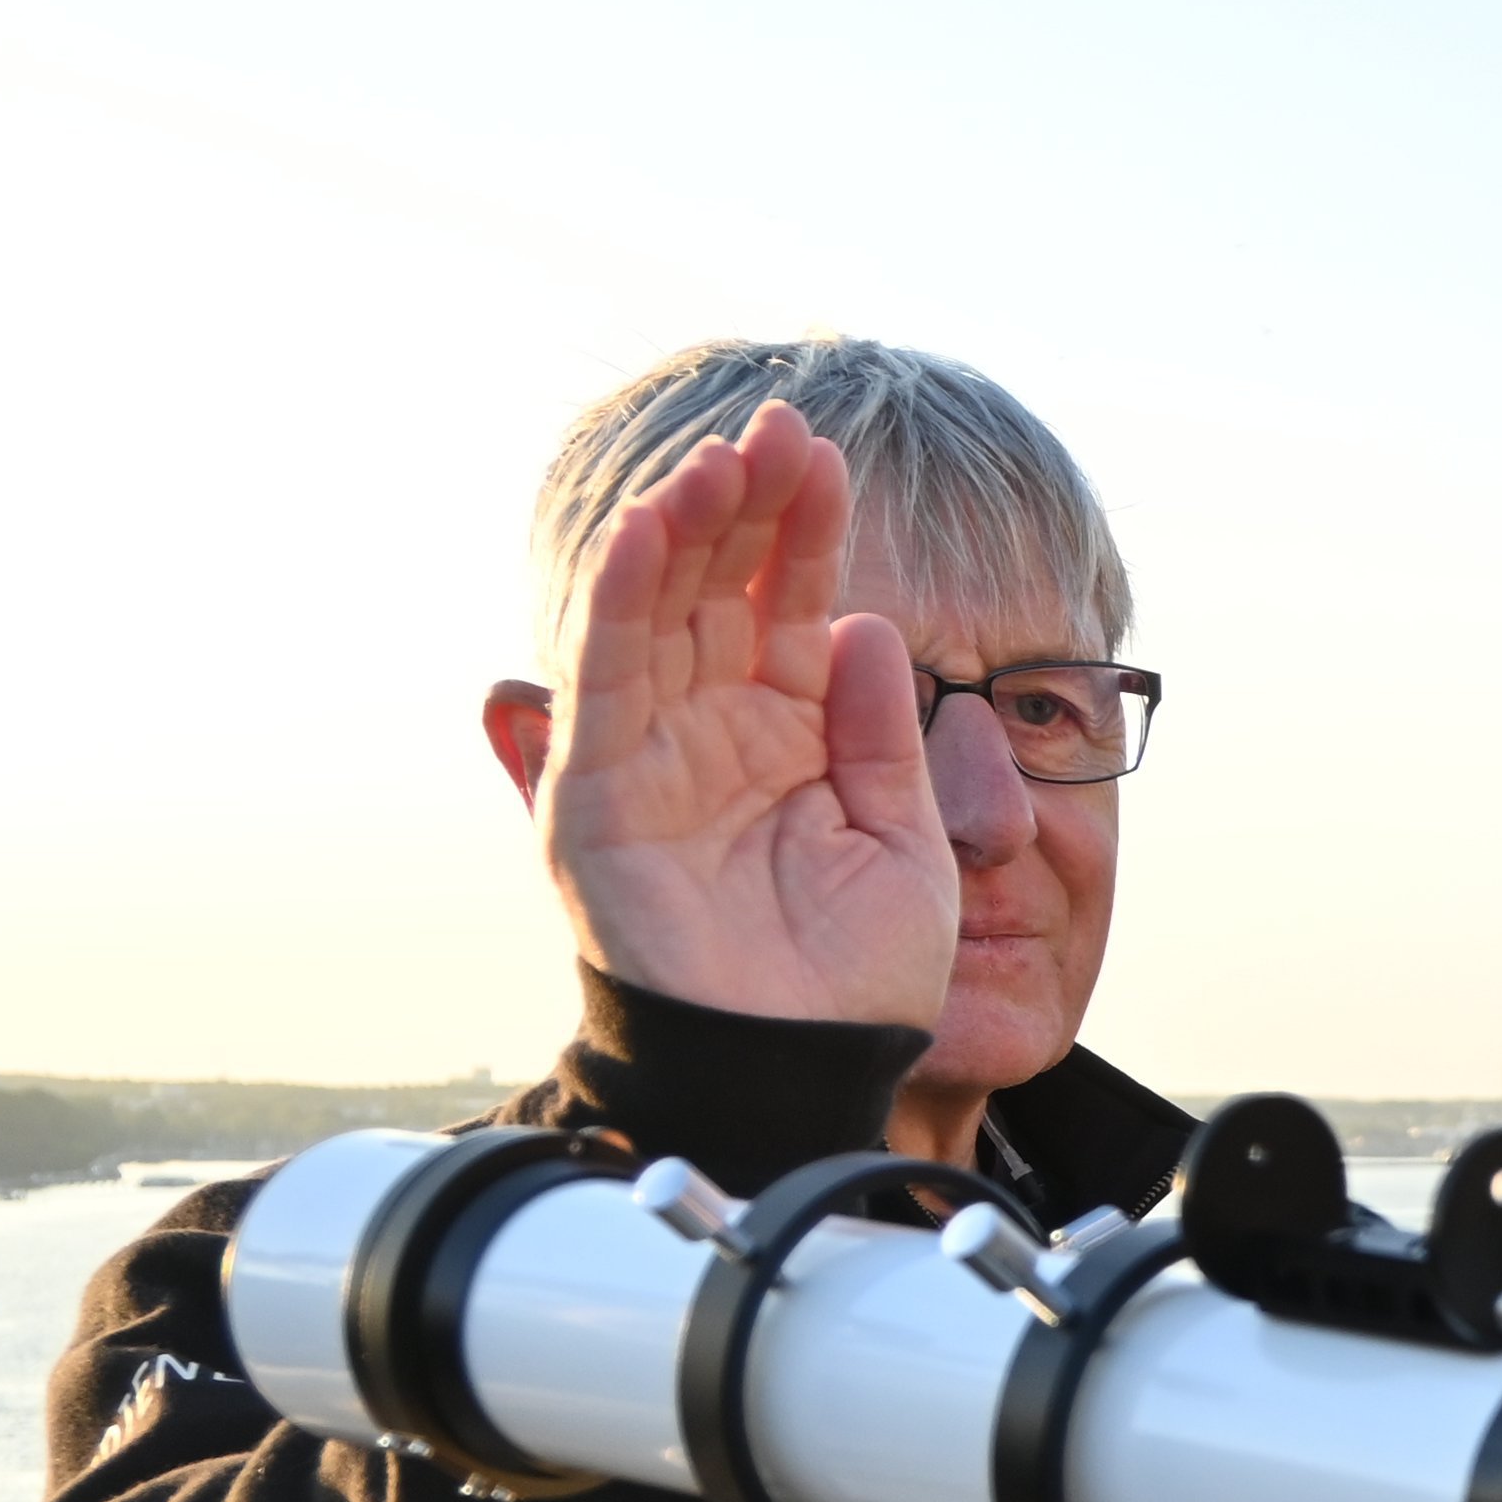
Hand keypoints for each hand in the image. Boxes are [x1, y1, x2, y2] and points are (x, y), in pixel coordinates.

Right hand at [540, 399, 952, 1027]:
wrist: (803, 1069)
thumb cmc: (856, 976)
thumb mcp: (904, 840)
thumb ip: (883, 734)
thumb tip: (863, 625)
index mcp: (792, 732)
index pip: (790, 601)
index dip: (804, 528)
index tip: (825, 454)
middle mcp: (715, 729)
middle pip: (719, 587)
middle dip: (744, 506)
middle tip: (775, 432)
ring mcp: (653, 756)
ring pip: (657, 615)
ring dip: (682, 531)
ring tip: (720, 461)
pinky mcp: (598, 795)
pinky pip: (608, 681)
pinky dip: (621, 604)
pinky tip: (651, 533)